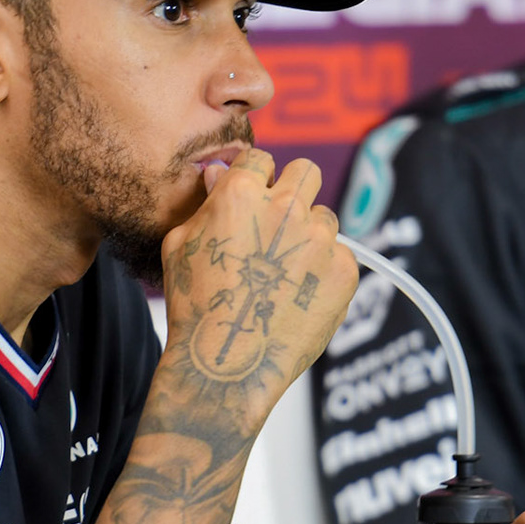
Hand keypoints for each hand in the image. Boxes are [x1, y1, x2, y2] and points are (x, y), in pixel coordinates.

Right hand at [158, 147, 357, 438]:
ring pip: (325, 217)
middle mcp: (286, 209)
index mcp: (242, 194)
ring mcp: (320, 240)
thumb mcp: (181, 245)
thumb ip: (207, 202)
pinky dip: (323, 271)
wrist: (228, 365)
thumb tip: (221, 173)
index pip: (260, 158)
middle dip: (293, 190)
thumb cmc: (195, 307)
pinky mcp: (344, 271)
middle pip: (306, 172)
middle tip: (278, 224)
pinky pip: (340, 256)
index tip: (253, 199)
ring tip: (285, 274)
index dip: (255, 178)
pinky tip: (298, 296)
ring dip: (309, 235)